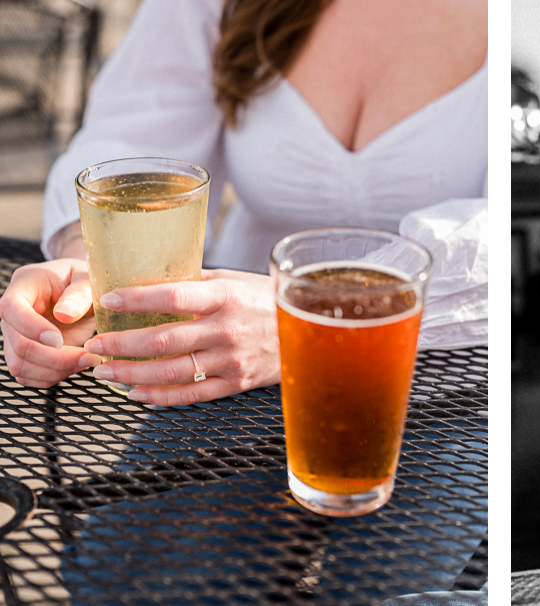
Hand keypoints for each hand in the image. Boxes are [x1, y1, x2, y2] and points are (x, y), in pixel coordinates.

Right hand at [0, 259, 95, 387]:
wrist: (81, 289)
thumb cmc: (82, 279)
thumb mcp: (87, 278)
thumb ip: (79, 293)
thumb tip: (65, 315)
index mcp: (24, 285)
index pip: (11, 308)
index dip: (31, 328)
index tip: (60, 340)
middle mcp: (13, 314)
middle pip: (18, 345)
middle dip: (55, 358)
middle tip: (89, 356)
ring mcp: (16, 336)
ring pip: (20, 366)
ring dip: (56, 370)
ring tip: (87, 360)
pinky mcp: (26, 353)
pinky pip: (29, 376)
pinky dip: (53, 377)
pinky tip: (76, 365)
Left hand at [80, 269, 279, 406]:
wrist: (310, 330)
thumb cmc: (267, 300)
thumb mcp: (236, 281)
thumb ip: (197, 282)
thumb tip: (151, 279)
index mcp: (225, 297)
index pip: (172, 297)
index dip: (136, 300)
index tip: (107, 301)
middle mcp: (226, 329)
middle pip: (163, 340)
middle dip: (120, 344)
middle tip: (93, 345)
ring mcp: (231, 359)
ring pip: (171, 371)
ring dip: (130, 373)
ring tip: (103, 371)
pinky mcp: (236, 382)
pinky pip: (191, 394)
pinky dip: (159, 396)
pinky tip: (136, 393)